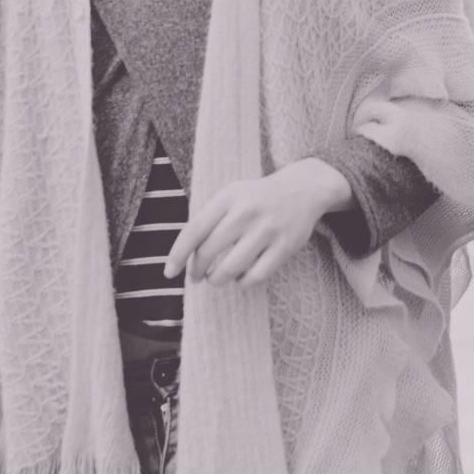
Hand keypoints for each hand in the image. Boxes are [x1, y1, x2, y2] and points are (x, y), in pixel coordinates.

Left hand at [164, 158, 354, 286]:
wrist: (303, 189)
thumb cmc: (257, 197)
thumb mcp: (231, 196)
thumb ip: (209, 219)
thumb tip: (185, 256)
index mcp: (228, 197)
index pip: (194, 230)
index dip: (177, 255)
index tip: (169, 273)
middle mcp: (246, 212)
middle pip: (208, 252)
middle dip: (197, 270)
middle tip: (196, 276)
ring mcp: (267, 229)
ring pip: (230, 269)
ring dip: (217, 280)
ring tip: (216, 278)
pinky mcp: (285, 246)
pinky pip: (255, 276)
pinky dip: (242, 284)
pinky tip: (240, 279)